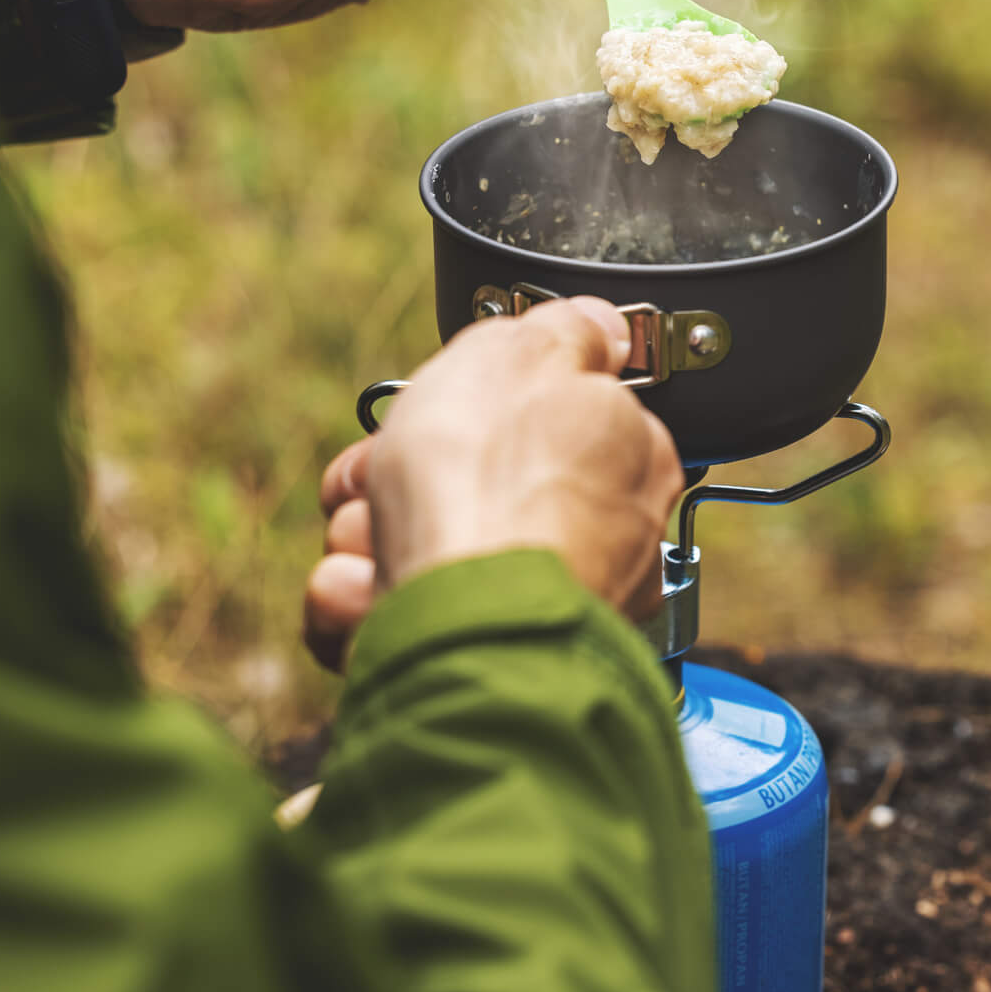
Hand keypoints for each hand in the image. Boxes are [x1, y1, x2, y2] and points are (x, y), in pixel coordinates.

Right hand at [302, 298, 682, 669]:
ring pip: (422, 552)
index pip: (547, 418)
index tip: (432, 408)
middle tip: (376, 479)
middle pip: (471, 486)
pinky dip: (363, 604)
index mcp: (627, 458)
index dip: (474, 405)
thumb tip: (601, 326)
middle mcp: (600, 541)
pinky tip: (363, 595)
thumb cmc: (488, 487)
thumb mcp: (522, 354)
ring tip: (369, 546)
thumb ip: (565, 333)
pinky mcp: (474, 664)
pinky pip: (397, 619)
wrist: (457, 630)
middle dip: (398, 480)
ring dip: (369, 541)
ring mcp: (537, 606)